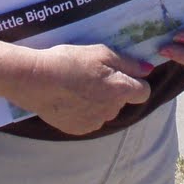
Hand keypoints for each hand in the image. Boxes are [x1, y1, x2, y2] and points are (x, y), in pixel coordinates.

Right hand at [10, 42, 151, 135]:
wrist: (36, 80)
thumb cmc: (69, 61)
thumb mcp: (101, 53)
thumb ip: (128, 63)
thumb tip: (148, 70)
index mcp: (120, 90)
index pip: (144, 92)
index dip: (136, 82)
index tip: (123, 73)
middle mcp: (111, 110)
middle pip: (121, 100)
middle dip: (113, 90)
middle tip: (93, 75)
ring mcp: (94, 122)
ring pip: (105, 111)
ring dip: (99, 101)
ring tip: (78, 87)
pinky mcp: (78, 129)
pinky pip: (89, 120)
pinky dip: (84, 111)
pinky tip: (70, 99)